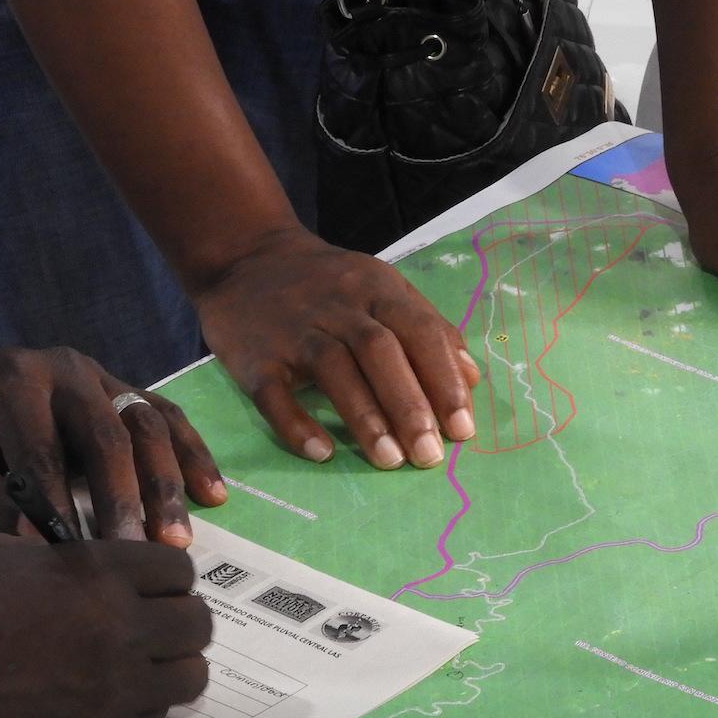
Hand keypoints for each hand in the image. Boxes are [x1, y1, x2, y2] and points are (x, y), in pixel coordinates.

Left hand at [0, 346, 225, 545]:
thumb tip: (32, 537)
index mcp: (11, 381)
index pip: (44, 451)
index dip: (57, 507)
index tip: (67, 559)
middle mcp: (62, 368)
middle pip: (108, 436)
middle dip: (126, 501)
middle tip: (138, 556)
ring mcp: (98, 375)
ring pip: (146, 425)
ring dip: (166, 484)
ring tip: (176, 539)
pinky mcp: (119, 389)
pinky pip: (165, 417)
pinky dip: (191, 455)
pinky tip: (211, 495)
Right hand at [0, 534, 212, 717]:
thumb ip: (63, 559)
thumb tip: (98, 563)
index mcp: (97, 576)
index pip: (179, 571)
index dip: (167, 580)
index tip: (152, 590)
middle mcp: (121, 632)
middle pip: (198, 624)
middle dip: (180, 622)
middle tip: (154, 629)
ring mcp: (118, 693)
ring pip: (191, 677)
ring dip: (173, 669)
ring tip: (141, 668)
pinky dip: (142, 707)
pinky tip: (107, 700)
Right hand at [194, 225, 480, 470]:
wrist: (245, 257)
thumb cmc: (329, 285)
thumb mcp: (383, 288)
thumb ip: (428, 328)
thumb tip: (472, 378)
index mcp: (377, 288)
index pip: (419, 331)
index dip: (443, 380)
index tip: (462, 430)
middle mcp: (338, 305)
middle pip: (380, 351)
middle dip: (409, 406)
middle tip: (429, 456)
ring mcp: (294, 328)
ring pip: (333, 369)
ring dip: (365, 417)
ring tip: (390, 460)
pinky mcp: (254, 355)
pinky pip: (273, 392)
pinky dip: (296, 423)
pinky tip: (321, 452)